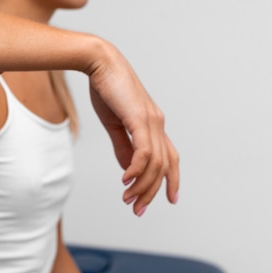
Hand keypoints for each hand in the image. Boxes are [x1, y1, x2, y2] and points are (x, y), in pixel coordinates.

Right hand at [87, 44, 178, 216]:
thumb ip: (122, 146)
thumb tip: (128, 169)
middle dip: (153, 192)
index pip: (170, 158)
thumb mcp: (114, 123)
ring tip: (127, 199)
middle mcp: (157, 124)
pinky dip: (136, 169)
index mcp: (153, 124)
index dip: (172, 180)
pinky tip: (125, 180)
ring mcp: (151, 121)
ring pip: (155, 163)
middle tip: (137, 210)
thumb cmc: (106, 89)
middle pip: (164, 166)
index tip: (169, 200)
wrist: (99, 62)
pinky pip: (144, 151)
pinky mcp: (140, 118)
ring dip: (142, 185)